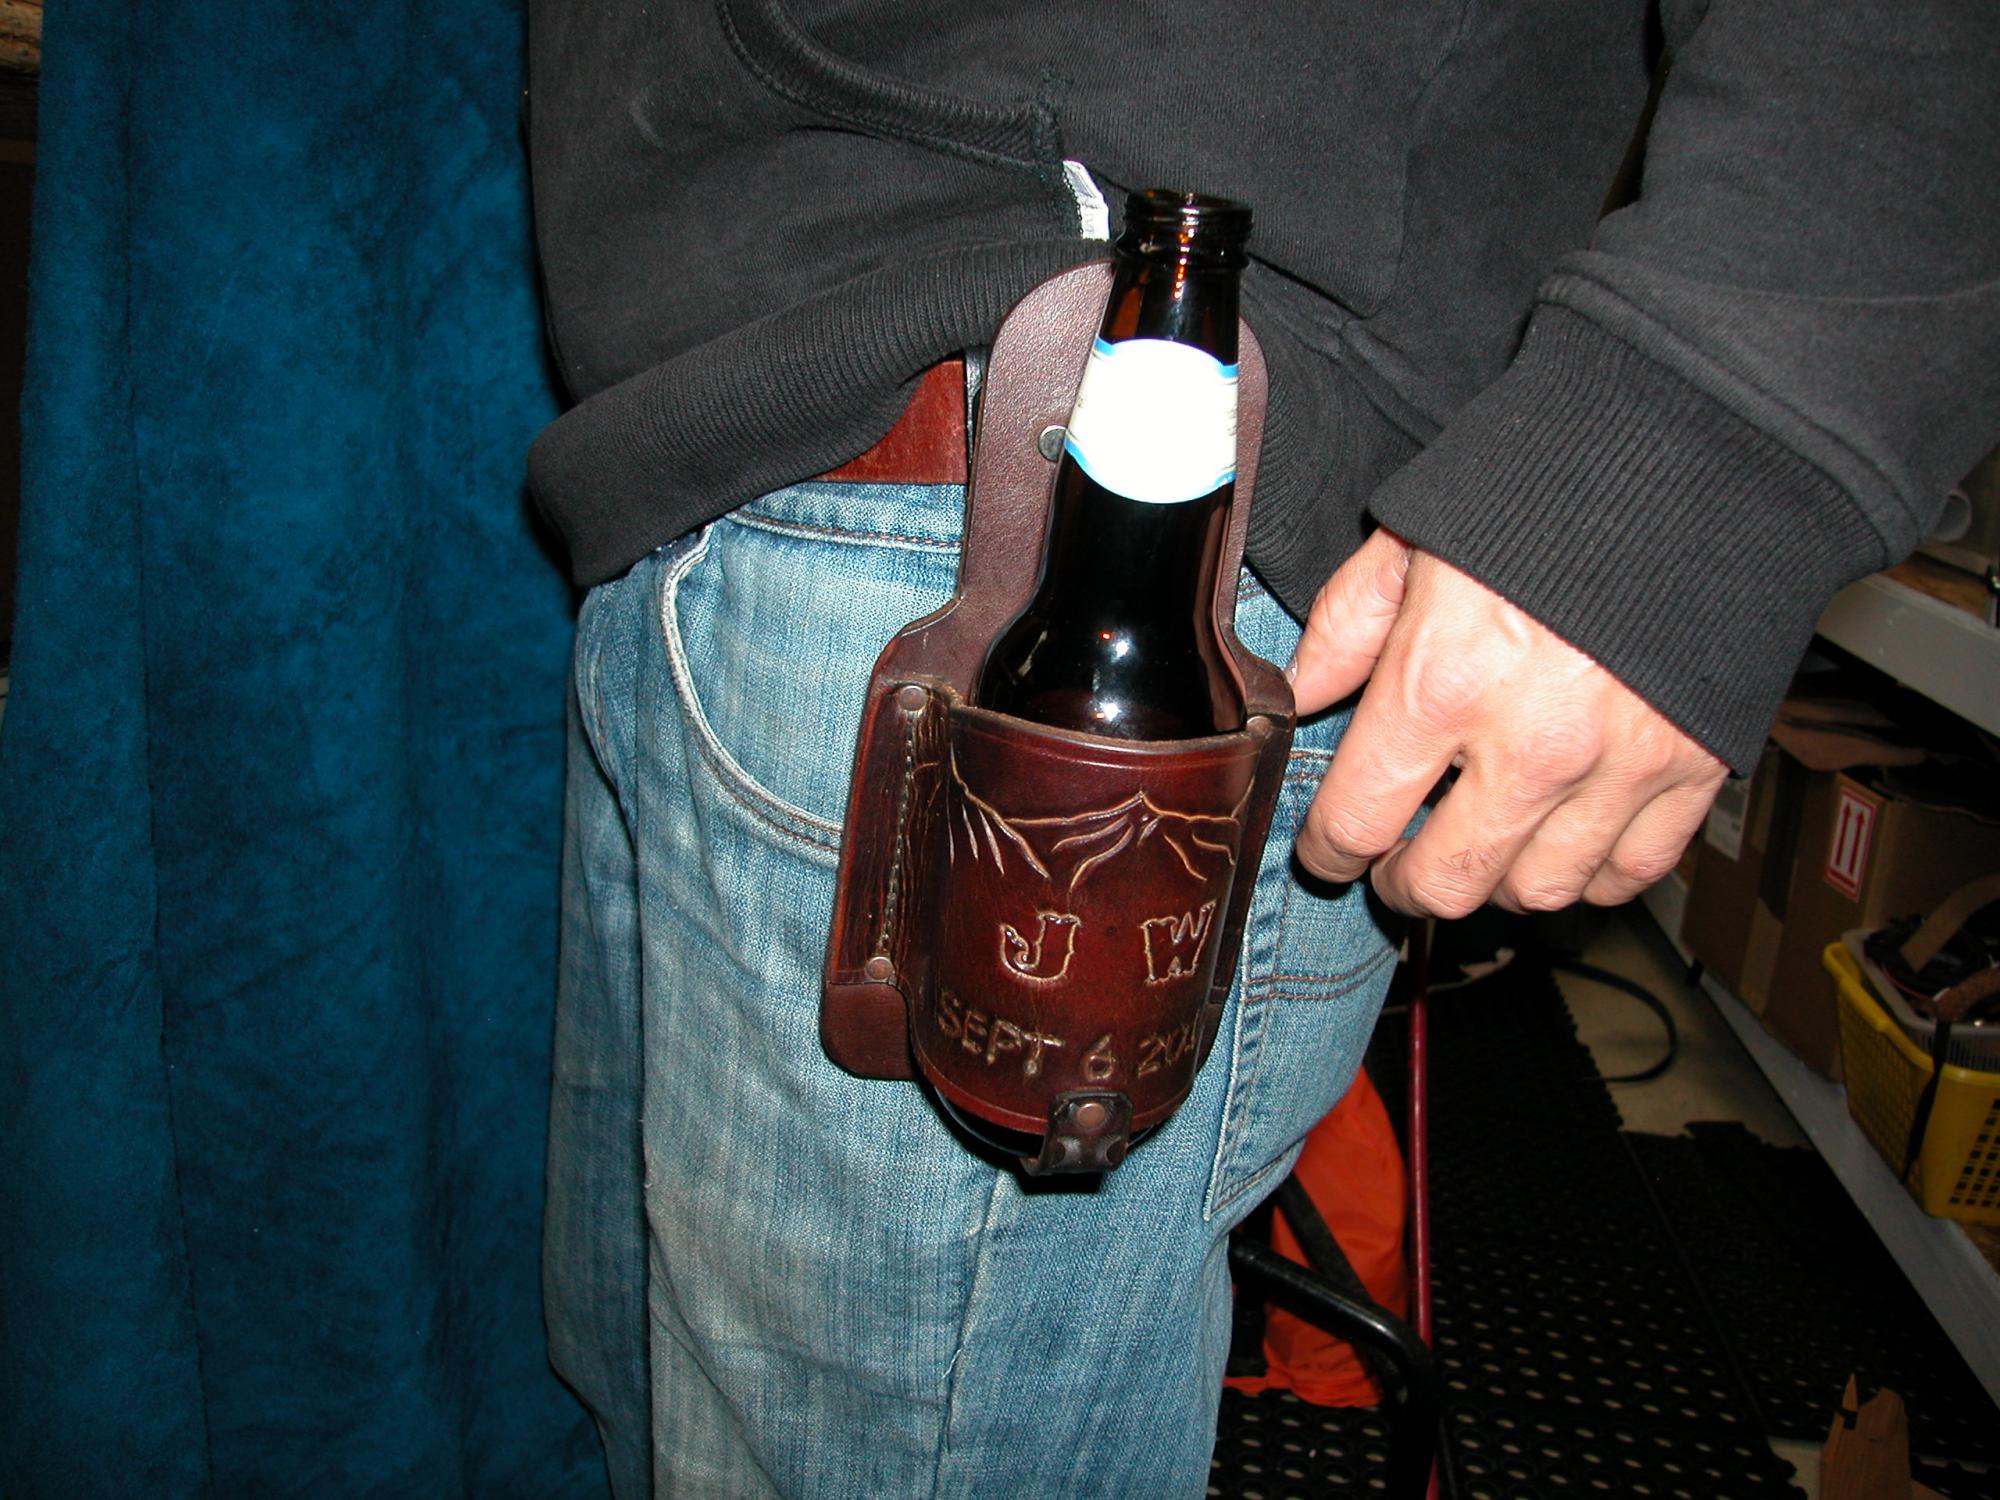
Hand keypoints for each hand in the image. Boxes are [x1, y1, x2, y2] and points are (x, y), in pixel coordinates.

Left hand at [1289, 528, 1727, 915]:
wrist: (1691, 459)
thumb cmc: (1537, 491)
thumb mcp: (1410, 541)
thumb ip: (1345, 630)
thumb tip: (1293, 699)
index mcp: (1442, 682)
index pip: (1358, 820)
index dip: (1329, 849)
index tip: (1328, 849)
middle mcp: (1529, 742)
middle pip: (1447, 882)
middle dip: (1405, 884)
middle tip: (1396, 865)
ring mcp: (1618, 764)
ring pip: (1538, 892)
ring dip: (1495, 884)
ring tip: (1479, 848)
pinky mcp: (1693, 768)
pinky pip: (1630, 872)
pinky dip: (1589, 874)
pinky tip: (1561, 840)